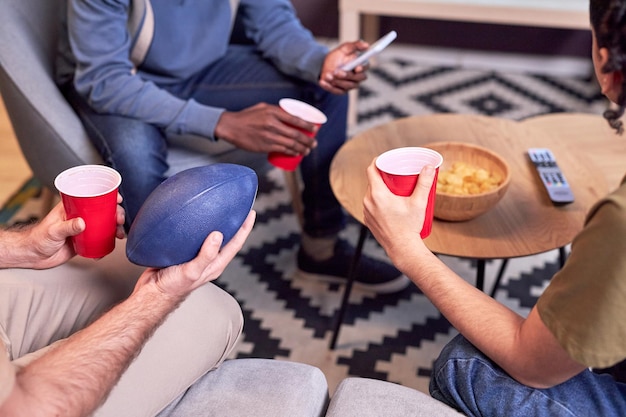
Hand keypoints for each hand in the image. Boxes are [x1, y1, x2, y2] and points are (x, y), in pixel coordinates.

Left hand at [23, 194, 125, 268]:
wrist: (33, 256)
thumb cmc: (37, 239)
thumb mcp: (53, 231)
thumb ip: (68, 227)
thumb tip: (82, 223)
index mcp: (71, 207)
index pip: (91, 197)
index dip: (107, 195)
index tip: (117, 198)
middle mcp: (79, 216)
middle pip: (102, 211)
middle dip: (115, 214)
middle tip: (119, 219)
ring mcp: (82, 229)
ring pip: (104, 225)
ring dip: (114, 228)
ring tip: (119, 234)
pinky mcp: (84, 241)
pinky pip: (99, 240)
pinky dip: (107, 242)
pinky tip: (109, 246)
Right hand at [137, 210, 255, 298]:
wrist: (152, 292)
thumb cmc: (172, 287)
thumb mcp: (192, 271)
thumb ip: (205, 256)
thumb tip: (218, 235)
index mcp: (215, 265)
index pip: (236, 243)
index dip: (245, 228)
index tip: (250, 213)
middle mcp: (209, 259)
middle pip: (227, 238)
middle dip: (235, 223)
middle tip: (238, 206)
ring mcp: (197, 256)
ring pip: (211, 236)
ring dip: (217, 222)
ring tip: (219, 207)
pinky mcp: (184, 252)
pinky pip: (195, 236)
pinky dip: (197, 226)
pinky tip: (193, 216)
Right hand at [215, 103, 317, 155]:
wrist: (231, 127)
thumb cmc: (247, 117)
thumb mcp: (262, 107)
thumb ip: (276, 111)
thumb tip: (291, 114)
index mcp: (273, 112)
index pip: (295, 119)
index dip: (308, 125)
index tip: (315, 129)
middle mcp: (272, 124)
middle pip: (295, 134)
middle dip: (308, 140)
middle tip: (314, 143)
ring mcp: (269, 136)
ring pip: (290, 144)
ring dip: (302, 149)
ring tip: (308, 150)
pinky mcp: (265, 146)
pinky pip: (282, 150)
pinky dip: (291, 153)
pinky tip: (296, 154)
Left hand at [319, 40, 368, 93]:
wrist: (324, 65)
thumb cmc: (337, 56)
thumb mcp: (344, 48)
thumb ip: (355, 45)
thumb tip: (366, 45)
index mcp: (360, 65)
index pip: (365, 67)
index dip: (362, 68)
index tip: (357, 68)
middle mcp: (357, 76)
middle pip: (358, 79)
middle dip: (348, 76)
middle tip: (337, 72)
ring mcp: (350, 85)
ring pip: (348, 86)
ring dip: (337, 81)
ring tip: (327, 75)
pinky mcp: (342, 91)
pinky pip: (337, 91)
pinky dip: (329, 87)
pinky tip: (322, 82)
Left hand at [363, 160, 435, 263]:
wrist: (402, 249)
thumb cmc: (410, 227)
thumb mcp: (419, 203)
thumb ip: (424, 183)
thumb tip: (429, 167)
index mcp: (377, 194)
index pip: (371, 170)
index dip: (377, 161)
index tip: (385, 159)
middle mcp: (368, 202)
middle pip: (372, 181)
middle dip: (382, 175)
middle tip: (395, 173)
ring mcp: (366, 212)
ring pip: (370, 194)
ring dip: (379, 188)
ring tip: (392, 187)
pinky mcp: (368, 220)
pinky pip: (370, 205)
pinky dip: (377, 201)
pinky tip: (386, 202)